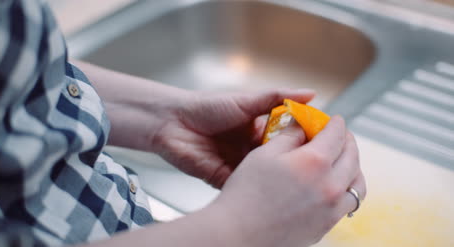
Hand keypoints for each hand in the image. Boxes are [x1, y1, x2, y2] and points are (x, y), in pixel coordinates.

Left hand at [152, 88, 314, 187]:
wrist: (172, 122)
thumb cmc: (206, 107)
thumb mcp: (246, 101)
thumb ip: (278, 98)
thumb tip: (311, 93)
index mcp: (259, 130)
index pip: (288, 139)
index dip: (304, 144)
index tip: (325, 147)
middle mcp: (251, 149)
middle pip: (278, 161)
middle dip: (292, 165)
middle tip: (313, 169)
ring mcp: (239, 165)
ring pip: (263, 176)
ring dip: (275, 180)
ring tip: (295, 183)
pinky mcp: (225, 179)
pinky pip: (244, 186)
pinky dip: (254, 190)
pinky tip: (268, 192)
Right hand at [211, 117, 365, 246]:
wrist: (238, 233)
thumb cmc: (246, 193)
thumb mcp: (264, 154)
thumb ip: (289, 136)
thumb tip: (302, 126)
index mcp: (314, 162)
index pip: (337, 134)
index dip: (336, 123)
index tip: (334, 120)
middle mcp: (330, 186)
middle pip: (352, 156)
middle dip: (347, 141)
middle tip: (339, 136)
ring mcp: (331, 209)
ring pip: (357, 183)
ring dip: (353, 166)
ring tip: (342, 160)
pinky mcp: (326, 226)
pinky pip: (348, 203)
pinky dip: (347, 189)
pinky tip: (333, 185)